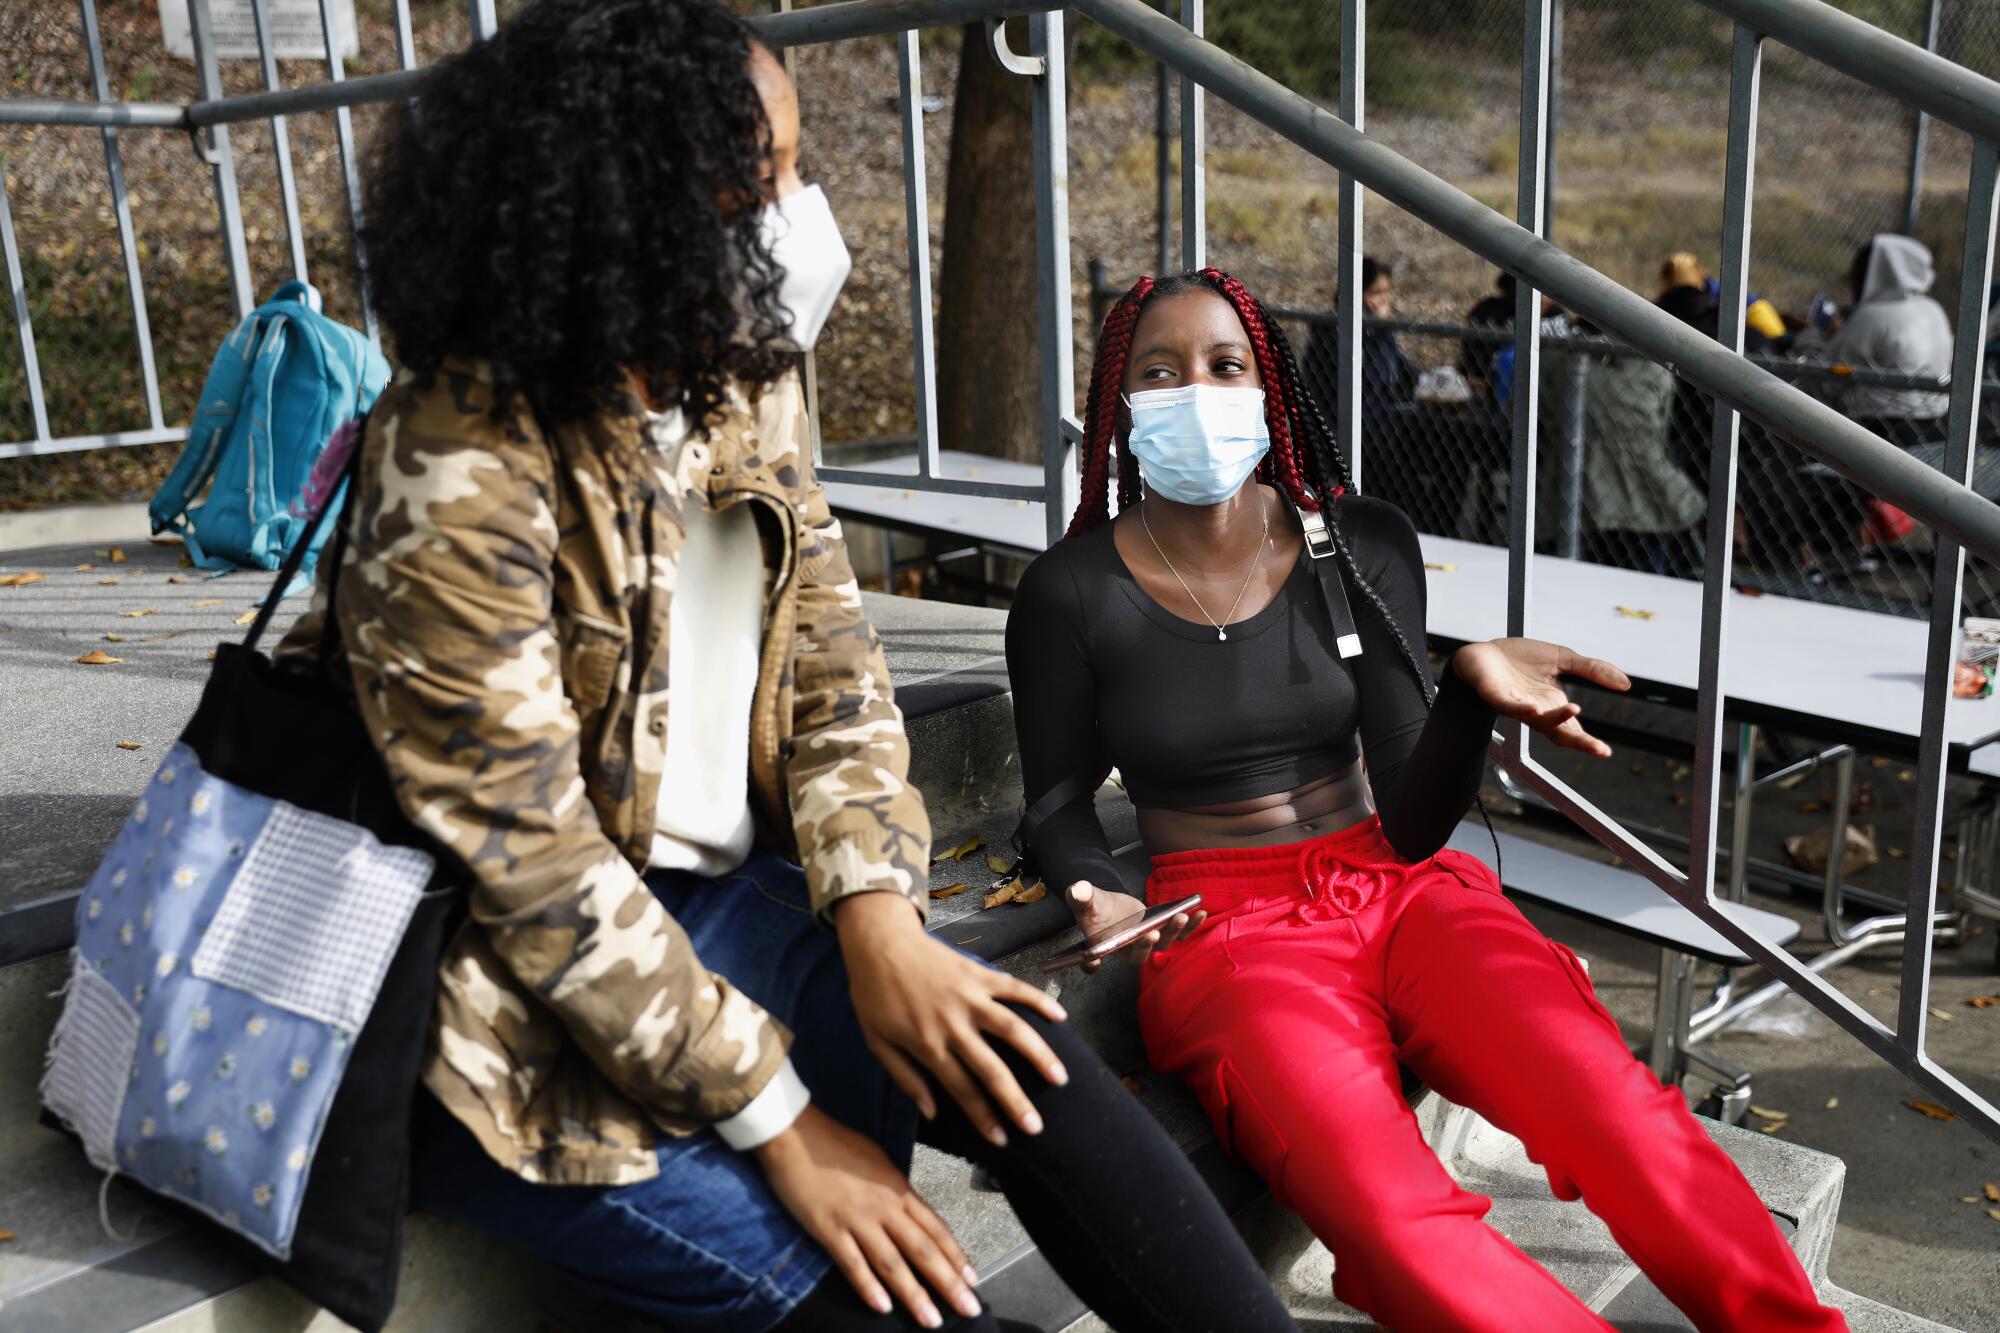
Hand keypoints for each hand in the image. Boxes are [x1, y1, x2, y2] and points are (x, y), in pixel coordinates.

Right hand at [757, 1104, 980, 1328]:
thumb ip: (895, 1188)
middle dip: (949, 1283)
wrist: (795, 1133)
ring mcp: (856, 1219)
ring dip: (915, 1295)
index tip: (973, 1278)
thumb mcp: (877, 1159)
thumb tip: (909, 1208)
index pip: (935, 1227)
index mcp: (898, 1188)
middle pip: (923, 1250)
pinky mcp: (828, 1229)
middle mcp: (883, 1206)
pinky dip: (868, 1287)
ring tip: (932, 1319)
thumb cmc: (834, 1141)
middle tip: (969, 1307)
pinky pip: (853, 1264)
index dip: (956, 1256)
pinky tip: (883, 1307)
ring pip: (893, 1263)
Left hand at [835, 892, 1068, 1146]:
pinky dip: (1038, 1001)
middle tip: (1037, 1127)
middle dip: (1015, 1102)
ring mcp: (969, 997)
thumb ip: (905, 1078)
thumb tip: (932, 1113)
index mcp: (927, 1045)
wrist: (878, 942)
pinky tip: (1060, 1017)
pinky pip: (1014, 988)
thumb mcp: (876, 1042)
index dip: (983, 1118)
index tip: (1002, 1139)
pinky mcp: (978, 974)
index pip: (962, 1090)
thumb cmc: (873, 995)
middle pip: (991, 1069)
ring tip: (1060, 1078)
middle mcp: (953, 1024)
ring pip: (1012, 1029)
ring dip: (1039, 1055)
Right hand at [1066, 883, 1203, 972]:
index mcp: (1104, 947)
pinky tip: (1200, 912)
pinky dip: (1191, 925)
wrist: (1112, 907)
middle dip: (1147, 944)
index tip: (1095, 960)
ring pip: (1163, 943)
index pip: (1095, 961)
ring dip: (1174, 931)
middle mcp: (1128, 951)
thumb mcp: (1085, 900)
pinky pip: (1180, 933)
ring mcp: (1149, 943)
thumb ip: (1080, 897)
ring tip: (1181, 916)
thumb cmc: (1096, 909)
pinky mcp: (1163, 933)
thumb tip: (1077, 889)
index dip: (1093, 964)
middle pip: (1140, 954)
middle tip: (1152, 932)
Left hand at [1451, 637, 1630, 755]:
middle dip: (1579, 742)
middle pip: (1560, 733)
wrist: (1483, 653)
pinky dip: (1521, 709)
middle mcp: (1536, 711)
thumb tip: (1626, 684)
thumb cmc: (1521, 660)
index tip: (1604, 751)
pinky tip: (1534, 709)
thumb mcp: (1563, 659)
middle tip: (1599, 749)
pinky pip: (1510, 706)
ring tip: (1575, 709)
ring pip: (1537, 720)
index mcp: (1553, 706)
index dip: (1587, 742)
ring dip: (1556, 717)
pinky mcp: (1496, 695)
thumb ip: (1593, 670)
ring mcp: (1516, 705)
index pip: (1574, 729)